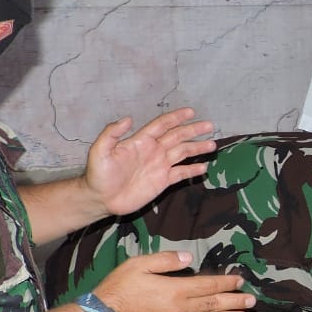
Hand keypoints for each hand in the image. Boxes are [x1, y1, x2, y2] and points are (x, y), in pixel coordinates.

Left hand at [85, 109, 216, 216]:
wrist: (101, 198)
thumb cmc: (98, 174)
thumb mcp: (100, 151)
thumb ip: (112, 134)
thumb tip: (128, 119)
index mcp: (141, 141)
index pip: (162, 125)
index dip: (176, 118)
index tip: (191, 112)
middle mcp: (153, 151)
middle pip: (177, 137)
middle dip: (193, 130)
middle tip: (209, 125)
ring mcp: (159, 166)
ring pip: (182, 153)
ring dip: (197, 148)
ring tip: (212, 145)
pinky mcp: (162, 181)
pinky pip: (180, 174)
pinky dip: (192, 170)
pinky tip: (203, 167)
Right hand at [94, 251, 254, 311]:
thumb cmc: (118, 289)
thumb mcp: (138, 265)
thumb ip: (166, 260)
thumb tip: (189, 258)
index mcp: (175, 290)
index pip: (208, 286)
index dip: (226, 283)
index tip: (240, 280)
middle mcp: (180, 310)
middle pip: (213, 305)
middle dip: (235, 302)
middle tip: (252, 301)